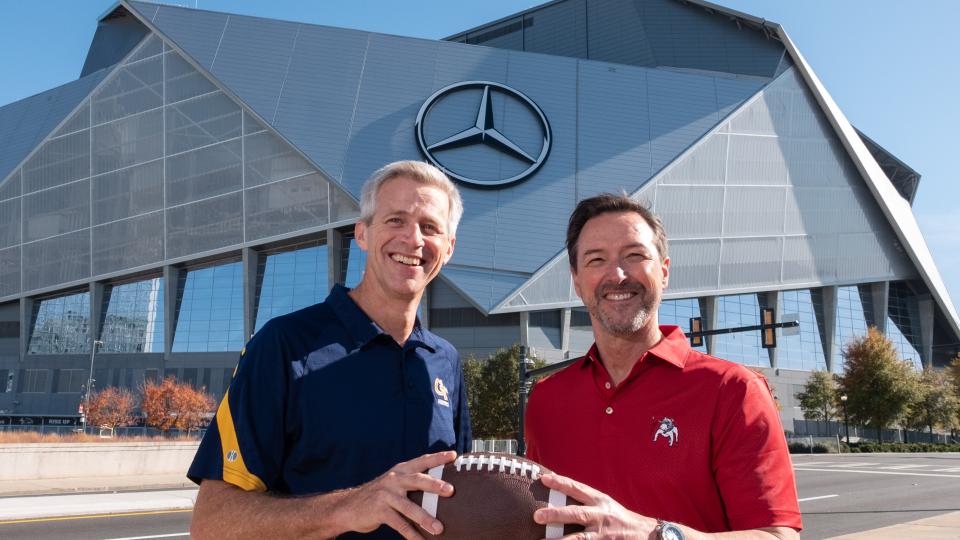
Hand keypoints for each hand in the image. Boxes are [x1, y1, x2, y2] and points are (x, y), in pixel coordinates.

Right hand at [332, 450, 456, 539]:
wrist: (348, 507)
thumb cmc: (379, 496)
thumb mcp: (394, 483)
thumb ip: (411, 482)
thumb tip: (441, 488)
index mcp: (400, 471)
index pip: (421, 461)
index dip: (437, 458)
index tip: (453, 455)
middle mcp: (393, 480)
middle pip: (417, 480)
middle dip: (435, 484)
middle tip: (451, 490)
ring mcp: (385, 495)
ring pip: (408, 507)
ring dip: (425, 519)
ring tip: (439, 529)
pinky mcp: (379, 511)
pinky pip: (399, 524)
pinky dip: (411, 534)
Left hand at [534, 473, 657, 539]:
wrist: (645, 534)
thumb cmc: (618, 518)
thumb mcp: (604, 504)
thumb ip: (584, 500)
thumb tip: (558, 491)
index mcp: (599, 501)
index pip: (577, 488)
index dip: (561, 483)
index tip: (544, 479)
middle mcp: (600, 516)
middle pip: (576, 514)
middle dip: (556, 515)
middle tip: (536, 516)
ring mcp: (602, 535)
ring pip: (578, 539)